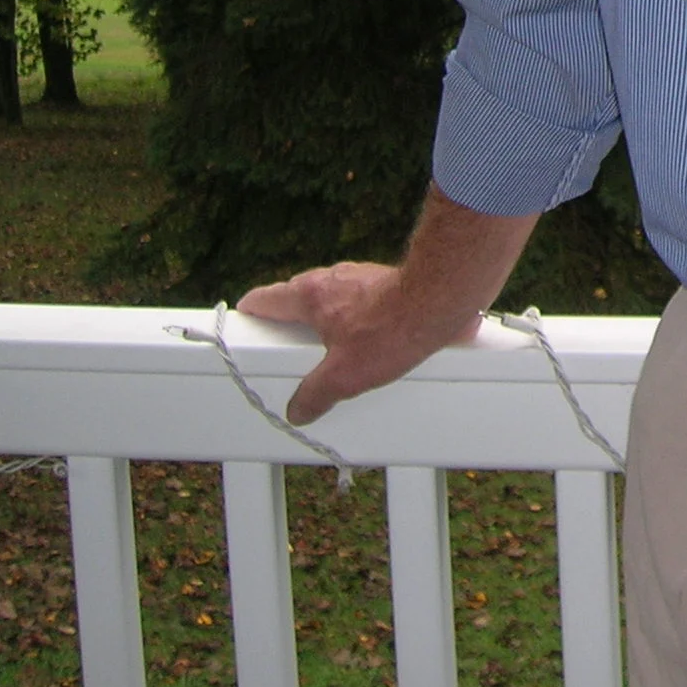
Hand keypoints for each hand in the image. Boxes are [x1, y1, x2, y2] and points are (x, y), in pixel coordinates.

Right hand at [236, 260, 478, 425]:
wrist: (441, 300)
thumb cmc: (392, 329)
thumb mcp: (343, 376)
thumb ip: (314, 395)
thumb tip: (298, 409)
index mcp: (310, 294)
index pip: (266, 298)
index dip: (251, 312)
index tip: (244, 322)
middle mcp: (333, 279)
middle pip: (298, 298)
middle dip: (292, 324)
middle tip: (289, 350)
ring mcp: (361, 277)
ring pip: (332, 299)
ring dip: (328, 322)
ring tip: (333, 353)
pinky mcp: (387, 282)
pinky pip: (362, 301)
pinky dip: (358, 319)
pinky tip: (371, 342)